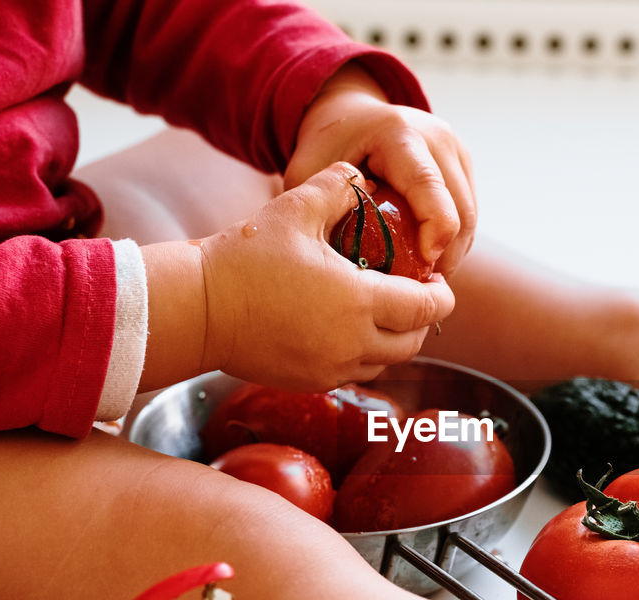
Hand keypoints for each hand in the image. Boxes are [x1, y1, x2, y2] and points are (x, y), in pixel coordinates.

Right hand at [190, 161, 453, 390]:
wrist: (198, 309)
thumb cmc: (245, 257)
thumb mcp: (294, 208)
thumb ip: (337, 187)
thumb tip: (362, 178)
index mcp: (359, 301)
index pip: (426, 308)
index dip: (440, 295)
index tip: (437, 281)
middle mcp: (353, 343)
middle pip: (413, 341)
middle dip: (421, 320)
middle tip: (414, 295)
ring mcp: (332, 368)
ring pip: (386, 362)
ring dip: (393, 340)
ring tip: (383, 312)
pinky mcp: (310, 382)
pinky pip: (355, 373)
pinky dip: (363, 355)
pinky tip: (347, 329)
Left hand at [284, 63, 475, 277]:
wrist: (352, 114)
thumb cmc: (327, 145)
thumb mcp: (308, 169)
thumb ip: (317, 208)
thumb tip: (332, 258)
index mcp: (399, 134)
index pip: (429, 185)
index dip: (434, 228)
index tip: (424, 265)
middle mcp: (436, 137)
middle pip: (460, 208)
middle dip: (446, 254)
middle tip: (421, 289)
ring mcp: (455, 150)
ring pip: (471, 215)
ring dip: (453, 253)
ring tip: (425, 281)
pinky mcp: (463, 166)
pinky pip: (469, 213)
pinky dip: (454, 242)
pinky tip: (430, 261)